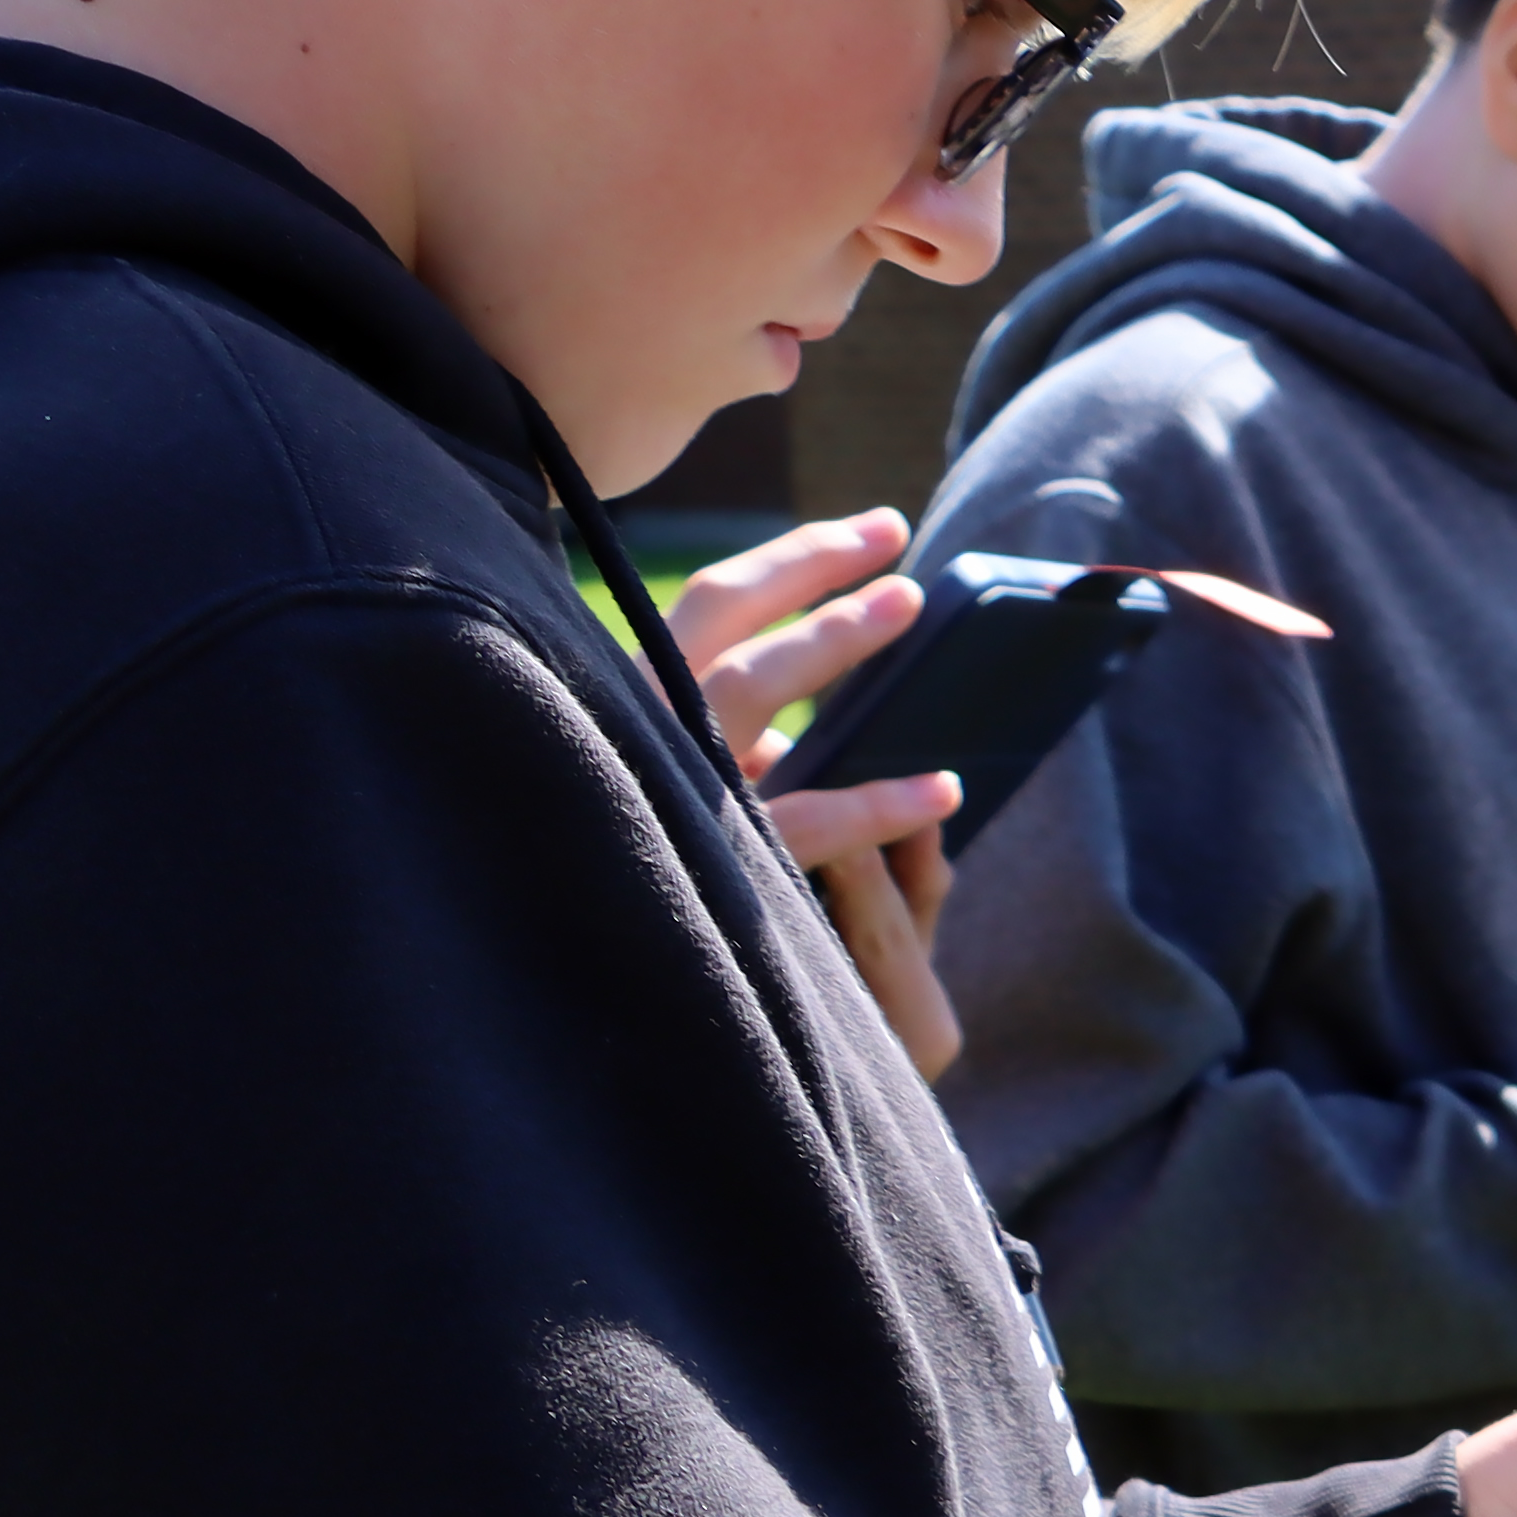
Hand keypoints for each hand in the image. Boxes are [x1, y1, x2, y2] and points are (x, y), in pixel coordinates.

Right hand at [669, 507, 972, 1071]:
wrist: (572, 983)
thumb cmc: (619, 876)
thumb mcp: (674, 797)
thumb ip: (726, 762)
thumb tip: (794, 741)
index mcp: (620, 697)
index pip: (709, 602)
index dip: (793, 562)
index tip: (872, 533)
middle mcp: (622, 720)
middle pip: (716, 608)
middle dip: (810, 564)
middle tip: (894, 534)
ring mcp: (652, 780)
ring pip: (743, 684)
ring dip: (832, 638)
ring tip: (908, 605)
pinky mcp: (696, 859)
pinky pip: (803, 821)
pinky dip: (879, 803)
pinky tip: (943, 789)